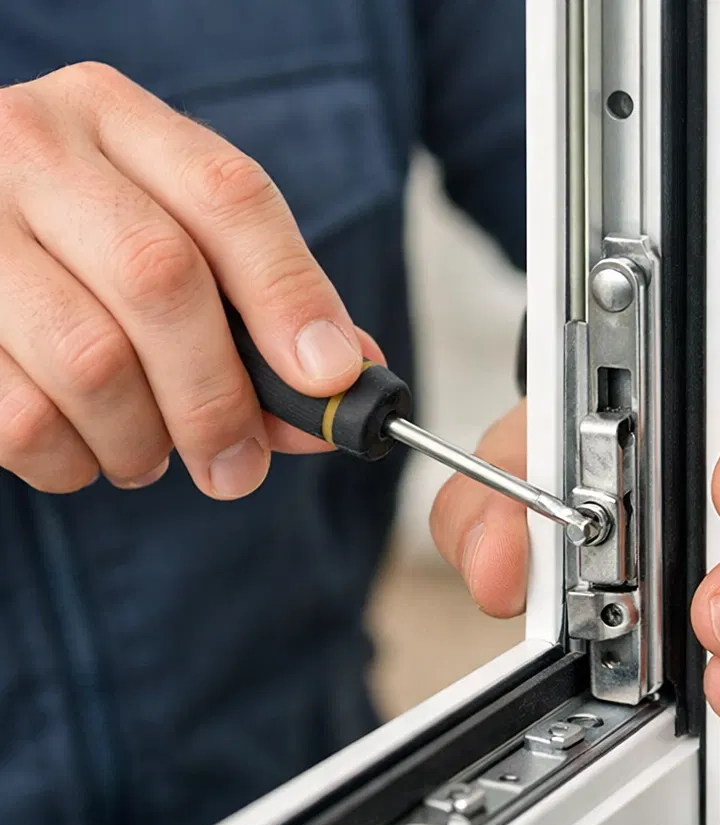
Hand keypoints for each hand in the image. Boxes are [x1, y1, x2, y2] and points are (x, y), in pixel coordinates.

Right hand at [0, 63, 380, 497]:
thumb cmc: (89, 258)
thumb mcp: (177, 244)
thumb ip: (264, 308)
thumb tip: (346, 388)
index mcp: (116, 120)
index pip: (228, 196)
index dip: (290, 297)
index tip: (332, 381)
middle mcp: (33, 149)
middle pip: (160, 279)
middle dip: (218, 398)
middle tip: (238, 468)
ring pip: (91, 361)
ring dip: (142, 441)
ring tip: (148, 455)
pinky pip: (23, 418)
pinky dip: (73, 462)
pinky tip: (86, 451)